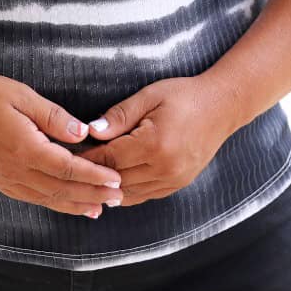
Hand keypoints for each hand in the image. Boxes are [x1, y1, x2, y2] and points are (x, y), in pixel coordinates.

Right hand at [0, 73, 123, 217]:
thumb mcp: (22, 95)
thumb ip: (54, 117)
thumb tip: (83, 133)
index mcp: (24, 149)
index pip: (68, 169)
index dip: (95, 176)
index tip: (116, 179)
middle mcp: (16, 171)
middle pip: (62, 190)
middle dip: (93, 195)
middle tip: (119, 198)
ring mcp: (6, 180)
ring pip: (48, 200)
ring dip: (76, 205)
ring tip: (100, 208)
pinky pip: (32, 199)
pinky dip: (54, 204)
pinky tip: (67, 204)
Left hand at [74, 76, 235, 207]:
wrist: (223, 107)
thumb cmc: (184, 95)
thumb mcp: (149, 96)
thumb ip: (120, 115)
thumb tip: (91, 132)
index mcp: (155, 144)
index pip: (110, 157)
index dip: (87, 157)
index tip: (68, 153)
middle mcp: (165, 168)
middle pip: (116, 179)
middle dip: (92, 174)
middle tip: (71, 167)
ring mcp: (173, 180)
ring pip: (129, 193)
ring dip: (107, 186)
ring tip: (86, 177)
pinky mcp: (178, 184)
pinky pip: (144, 195)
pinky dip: (125, 191)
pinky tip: (111, 185)